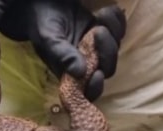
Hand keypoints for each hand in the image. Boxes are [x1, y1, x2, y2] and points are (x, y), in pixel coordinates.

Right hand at [0, 1, 126, 100]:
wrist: (45, 4)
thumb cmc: (42, 24)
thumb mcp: (48, 40)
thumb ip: (62, 55)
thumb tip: (79, 72)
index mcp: (72, 73)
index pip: (88, 90)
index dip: (96, 87)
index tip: (98, 74)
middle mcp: (87, 63)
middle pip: (108, 67)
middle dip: (107, 51)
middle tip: (98, 31)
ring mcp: (97, 48)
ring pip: (116, 48)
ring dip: (113, 31)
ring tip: (100, 15)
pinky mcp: (104, 32)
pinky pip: (119, 30)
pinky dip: (117, 21)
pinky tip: (106, 12)